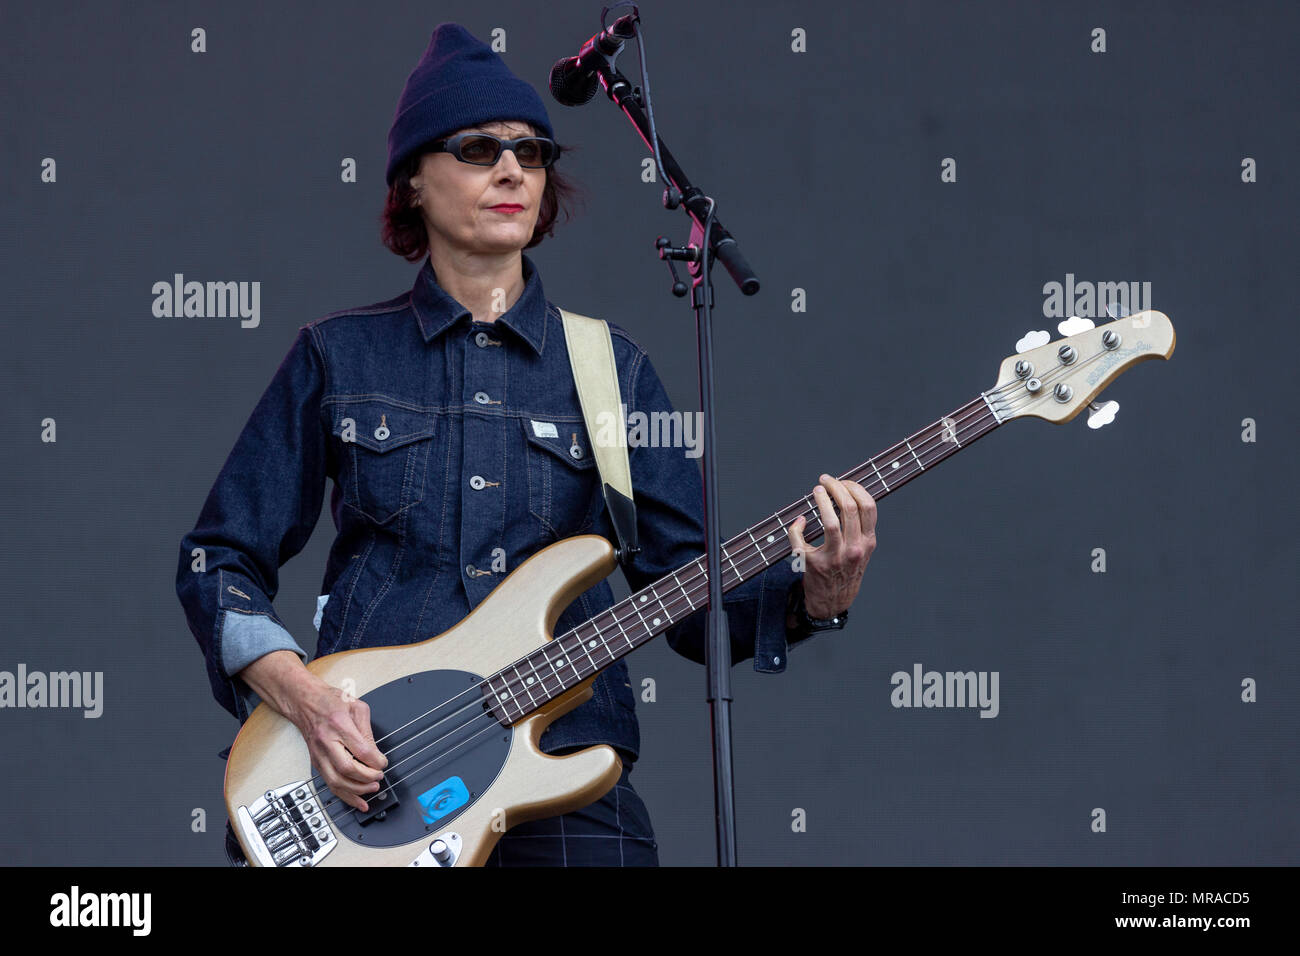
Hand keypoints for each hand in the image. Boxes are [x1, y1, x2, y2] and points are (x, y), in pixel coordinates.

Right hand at [283, 674, 389, 812]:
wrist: (304, 702)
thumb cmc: (330, 702)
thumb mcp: (356, 706)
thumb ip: (367, 730)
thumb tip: (375, 753)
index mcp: (338, 724)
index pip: (360, 750)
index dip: (376, 761)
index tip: (383, 762)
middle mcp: (326, 742)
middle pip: (346, 768)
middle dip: (367, 777)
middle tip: (379, 776)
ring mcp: (319, 754)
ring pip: (336, 781)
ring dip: (357, 790)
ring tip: (373, 789)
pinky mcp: (316, 763)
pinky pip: (330, 785)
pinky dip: (345, 796)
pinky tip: (358, 802)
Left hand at [786, 473, 875, 618]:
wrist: (834, 600)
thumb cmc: (846, 569)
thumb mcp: (861, 548)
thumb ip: (857, 525)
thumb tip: (839, 495)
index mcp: (868, 542)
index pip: (867, 506)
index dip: (854, 487)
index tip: (843, 480)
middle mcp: (855, 549)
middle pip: (849, 508)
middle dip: (836, 487)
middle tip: (825, 480)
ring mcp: (835, 557)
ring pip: (831, 521)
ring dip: (822, 500)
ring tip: (817, 490)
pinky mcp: (814, 564)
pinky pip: (801, 539)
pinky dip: (797, 526)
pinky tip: (800, 521)